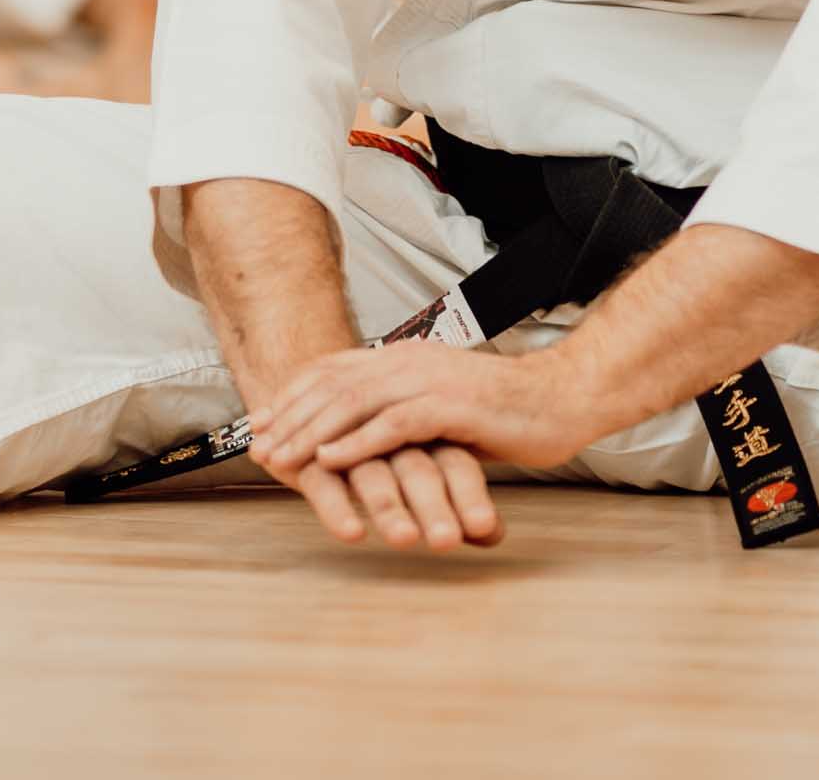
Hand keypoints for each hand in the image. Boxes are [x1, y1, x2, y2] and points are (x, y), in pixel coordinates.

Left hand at [252, 343, 563, 550]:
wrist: (560, 399)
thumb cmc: (502, 411)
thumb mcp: (440, 405)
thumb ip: (399, 412)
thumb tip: (360, 434)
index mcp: (405, 356)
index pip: (333, 369)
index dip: (293, 396)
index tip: (262, 424)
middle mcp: (410, 361)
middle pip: (333, 385)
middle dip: (290, 416)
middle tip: (258, 445)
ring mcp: (429, 381)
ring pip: (353, 403)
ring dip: (311, 432)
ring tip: (282, 457)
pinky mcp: (450, 406)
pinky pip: (391, 425)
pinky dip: (355, 444)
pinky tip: (329, 462)